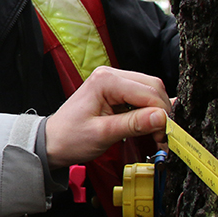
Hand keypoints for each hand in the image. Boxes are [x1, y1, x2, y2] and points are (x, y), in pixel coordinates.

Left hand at [43, 67, 171, 165]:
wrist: (53, 141)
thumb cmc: (70, 138)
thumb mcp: (103, 134)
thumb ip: (134, 124)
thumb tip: (161, 118)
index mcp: (106, 81)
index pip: (148, 92)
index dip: (161, 115)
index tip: (164, 136)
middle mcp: (111, 75)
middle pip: (153, 87)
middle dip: (162, 112)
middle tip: (162, 136)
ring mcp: (113, 81)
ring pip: (150, 91)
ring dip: (157, 112)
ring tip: (155, 134)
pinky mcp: (116, 90)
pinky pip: (141, 96)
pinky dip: (148, 110)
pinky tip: (149, 125)